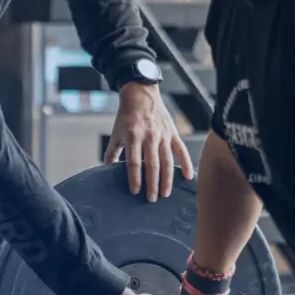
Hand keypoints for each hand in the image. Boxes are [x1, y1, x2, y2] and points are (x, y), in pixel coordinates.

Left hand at [104, 84, 193, 200]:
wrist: (141, 95)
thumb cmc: (127, 115)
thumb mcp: (116, 132)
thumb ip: (112, 152)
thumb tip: (107, 169)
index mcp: (133, 136)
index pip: (134, 162)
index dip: (135, 177)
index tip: (135, 191)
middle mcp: (149, 136)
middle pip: (152, 164)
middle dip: (152, 184)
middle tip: (151, 199)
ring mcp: (163, 135)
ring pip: (167, 161)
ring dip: (167, 179)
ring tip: (165, 194)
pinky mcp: (173, 133)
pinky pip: (181, 150)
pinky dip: (186, 164)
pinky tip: (188, 177)